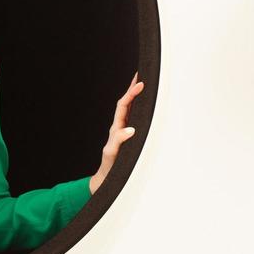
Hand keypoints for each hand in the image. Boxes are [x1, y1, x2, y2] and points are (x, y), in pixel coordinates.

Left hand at [89, 71, 143, 195]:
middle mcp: (120, 127)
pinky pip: (136, 120)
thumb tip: (130, 129)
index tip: (140, 84)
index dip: (131, 94)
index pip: (124, 106)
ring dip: (137, 97)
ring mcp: (125, 132)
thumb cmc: (110, 167)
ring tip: (144, 84)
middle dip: (133, 88)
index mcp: (116, 128)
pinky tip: (147, 107)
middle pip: (127, 103)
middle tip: (141, 75)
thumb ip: (119, 141)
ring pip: (132, 110)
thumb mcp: (112, 153)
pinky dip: (141, 110)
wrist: (107, 179)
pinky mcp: (131, 138)